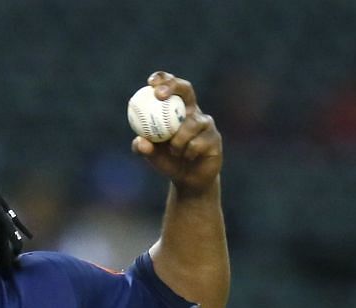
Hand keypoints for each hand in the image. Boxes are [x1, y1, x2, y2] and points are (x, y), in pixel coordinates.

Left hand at [132, 72, 221, 194]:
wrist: (188, 180)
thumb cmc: (168, 161)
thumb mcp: (152, 155)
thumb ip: (143, 147)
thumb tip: (140, 141)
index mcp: (177, 109)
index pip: (171, 87)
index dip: (163, 79)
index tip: (151, 83)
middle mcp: (193, 111)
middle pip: (186, 89)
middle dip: (173, 87)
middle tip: (160, 96)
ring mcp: (206, 124)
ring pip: (190, 124)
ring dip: (178, 139)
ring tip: (174, 151)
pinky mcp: (215, 138)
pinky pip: (198, 143)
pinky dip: (188, 152)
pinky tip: (188, 157)